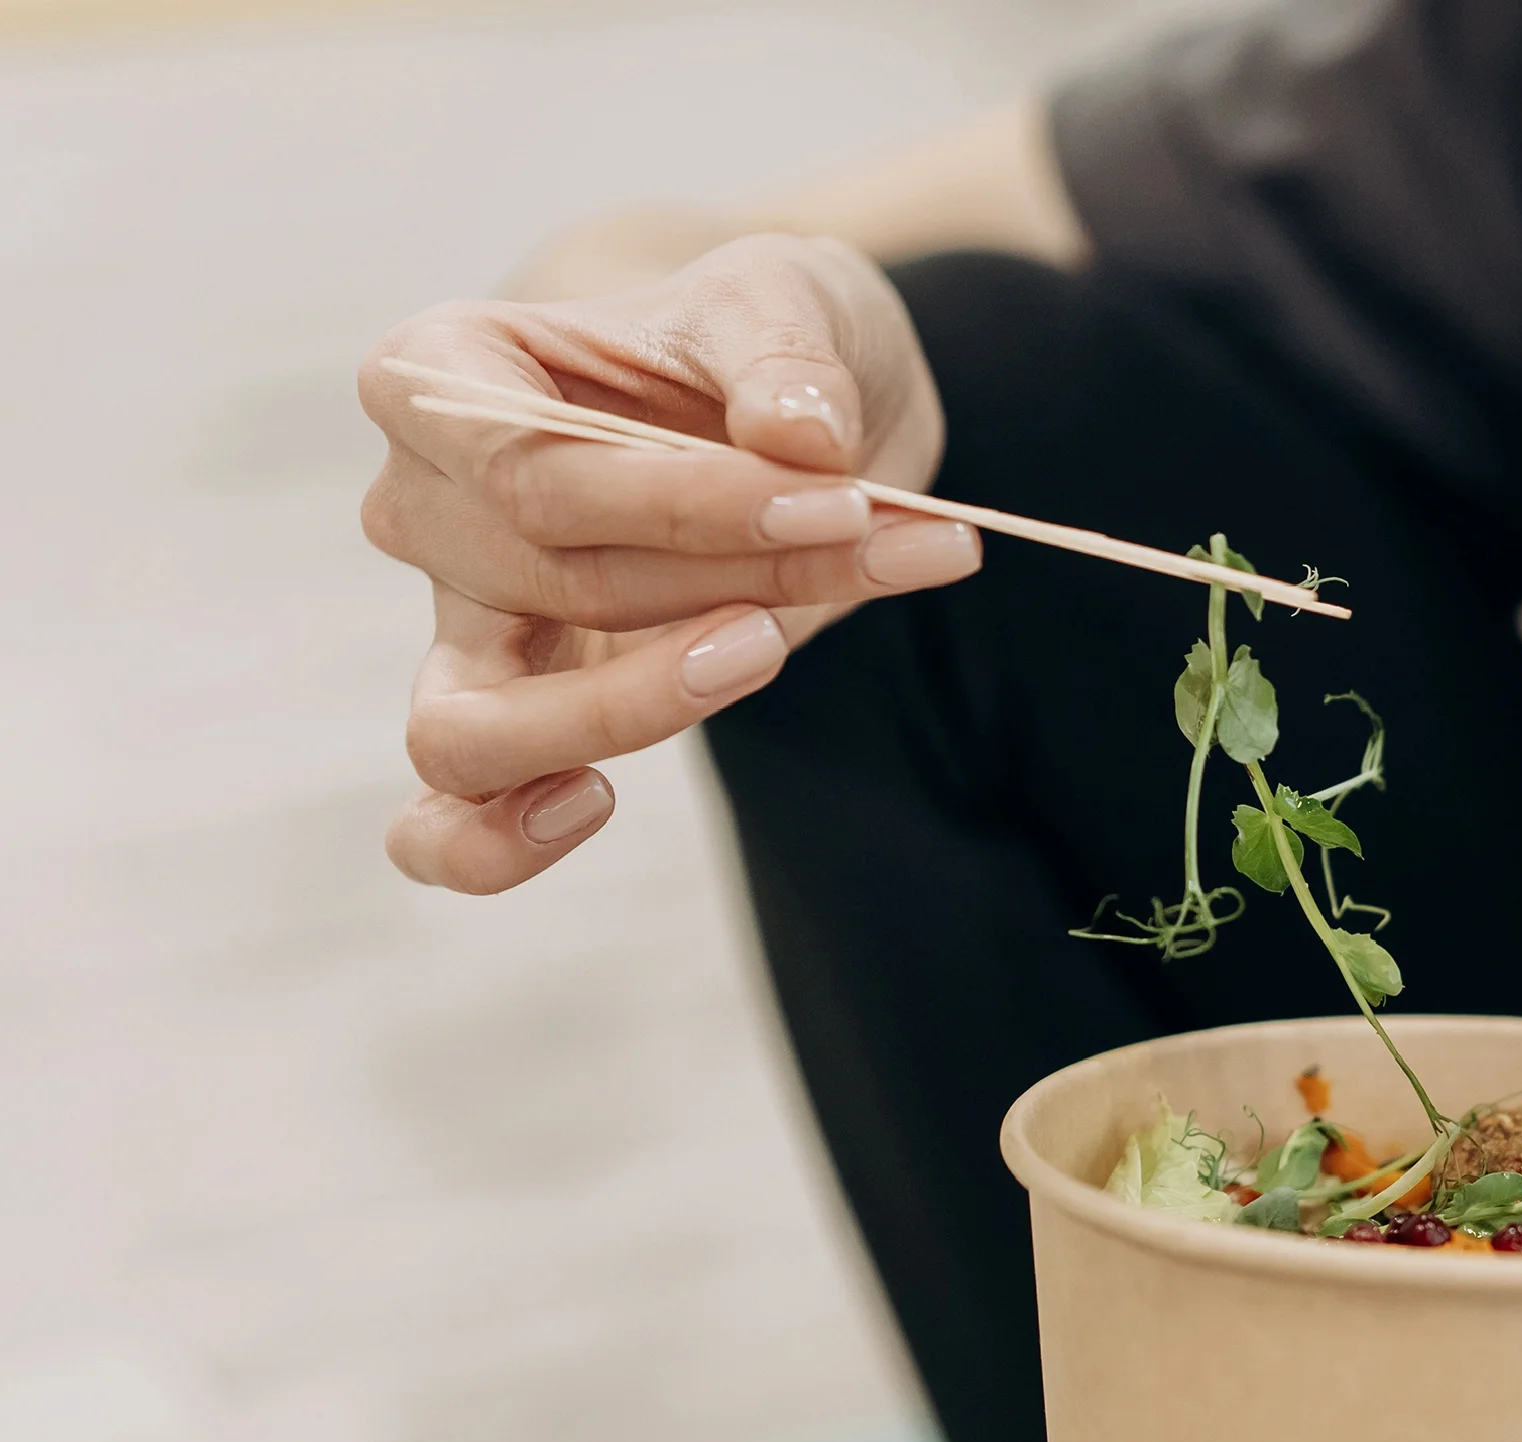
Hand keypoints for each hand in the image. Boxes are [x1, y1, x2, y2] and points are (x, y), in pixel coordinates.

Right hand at [358, 232, 979, 891]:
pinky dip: (492, 843)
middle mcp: (419, 505)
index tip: (842, 500)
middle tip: (882, 541)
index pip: (530, 470)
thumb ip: (788, 354)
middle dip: (735, 576)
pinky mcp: (513, 717)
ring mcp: (457, 625)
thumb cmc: (756, 345)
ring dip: (635, 706)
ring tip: (768, 647)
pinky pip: (447, 822)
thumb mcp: (788, 299)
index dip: (687, 503)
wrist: (787, 419)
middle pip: (548, 580)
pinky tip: (595, 806)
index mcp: (440, 376)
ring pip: (475, 727)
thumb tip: (800, 438)